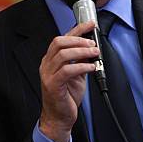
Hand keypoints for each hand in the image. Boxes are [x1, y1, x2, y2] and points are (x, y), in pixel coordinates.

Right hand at [39, 20, 99, 141]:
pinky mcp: (52, 85)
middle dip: (79, 39)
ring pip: (63, 54)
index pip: (62, 38)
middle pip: (59, 42)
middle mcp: (47, 64)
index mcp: (51, 59)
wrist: (59, 117)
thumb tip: (92, 48)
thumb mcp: (77, 74)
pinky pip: (67, 70)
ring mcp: (47, 74)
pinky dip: (81, 66)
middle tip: (93, 43)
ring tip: (95, 54)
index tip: (91, 24)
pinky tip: (91, 67)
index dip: (77, 29)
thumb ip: (81, 61)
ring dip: (82, 52)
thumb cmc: (66, 96)